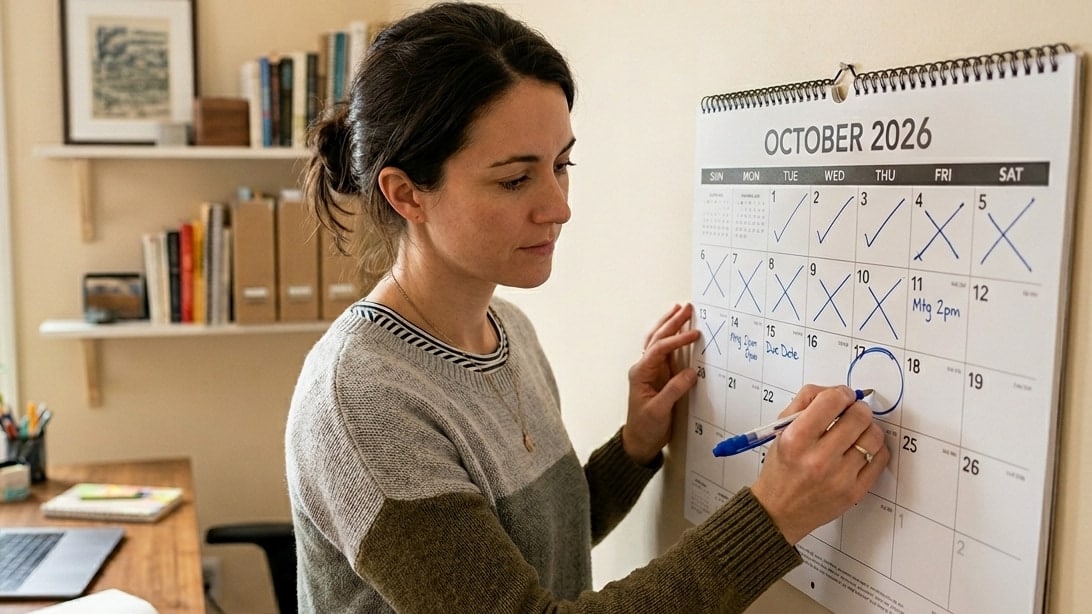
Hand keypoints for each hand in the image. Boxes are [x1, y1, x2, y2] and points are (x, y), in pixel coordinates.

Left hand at [622, 303, 700, 464]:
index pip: (659, 350)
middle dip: (671, 322)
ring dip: (669, 325)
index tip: (694, 334)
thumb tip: (690, 373)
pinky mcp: (660, 377)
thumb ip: (674, 390)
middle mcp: (644, 368)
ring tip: (679, 310)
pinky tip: (679, 331)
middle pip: (657, 339)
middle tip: (686, 308)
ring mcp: (652, 372)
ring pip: (659, 342)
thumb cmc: (645, 427)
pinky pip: (666, 353)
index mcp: (641, 373)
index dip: (676, 340)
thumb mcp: (659, 411)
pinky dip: (673, 340)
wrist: (639, 442)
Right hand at [749, 384, 889, 544]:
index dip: (842, 393)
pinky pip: (880, 458)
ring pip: (874, 436)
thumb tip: (835, 390)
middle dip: (857, 409)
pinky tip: (861, 449)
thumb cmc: (781, 468)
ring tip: (856, 432)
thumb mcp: (781, 429)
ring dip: (868, 428)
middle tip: (852, 413)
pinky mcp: (855, 491)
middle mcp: (818, 459)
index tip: (843, 397)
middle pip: (859, 416)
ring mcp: (840, 477)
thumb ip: (804, 402)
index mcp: (796, 439)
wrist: (779, 510)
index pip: (832, 401)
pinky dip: (875, 448)